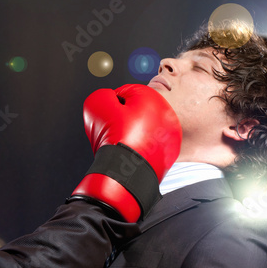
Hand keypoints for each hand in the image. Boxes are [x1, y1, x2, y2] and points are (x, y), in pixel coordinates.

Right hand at [72, 84, 181, 220]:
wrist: (125, 174)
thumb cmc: (114, 139)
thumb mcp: (97, 105)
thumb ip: (101, 95)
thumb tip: (107, 99)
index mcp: (153, 98)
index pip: (125, 93)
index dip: (110, 105)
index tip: (107, 117)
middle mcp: (167, 116)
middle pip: (136, 112)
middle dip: (122, 119)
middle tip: (113, 131)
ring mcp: (170, 137)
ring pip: (143, 130)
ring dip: (131, 134)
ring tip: (121, 144)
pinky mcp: (168, 155)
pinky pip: (149, 147)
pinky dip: (139, 149)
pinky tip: (130, 155)